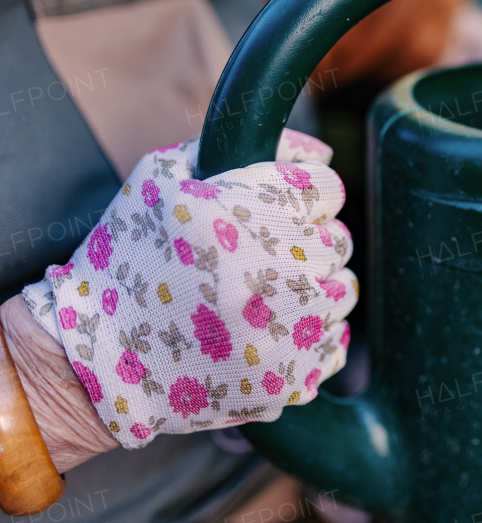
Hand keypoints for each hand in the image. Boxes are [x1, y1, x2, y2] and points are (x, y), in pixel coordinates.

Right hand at [19, 129, 356, 454]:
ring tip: (257, 299)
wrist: (98, 361)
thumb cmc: (129, 259)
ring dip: (310, 289)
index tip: (275, 212)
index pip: (325, 188)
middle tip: (257, 258)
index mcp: (247, 212)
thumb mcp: (162, 177)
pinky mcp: (296, 376)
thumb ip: (245, 146)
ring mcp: (293, 329)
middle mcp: (280, 269)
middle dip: (303, 242)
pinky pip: (334, 341)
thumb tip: (321, 154)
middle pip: (337, 240)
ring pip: (342, 290)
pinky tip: (262, 333)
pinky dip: (307, 336)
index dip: (300, 197)